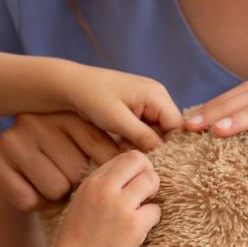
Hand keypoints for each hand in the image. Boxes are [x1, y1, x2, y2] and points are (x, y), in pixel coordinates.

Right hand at [0, 112, 116, 211]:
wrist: (24, 190)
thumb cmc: (66, 172)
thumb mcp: (91, 153)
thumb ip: (116, 146)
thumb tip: (153, 148)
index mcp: (66, 112)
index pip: (101, 147)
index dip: (107, 174)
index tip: (104, 182)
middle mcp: (36, 120)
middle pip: (78, 171)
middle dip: (78, 187)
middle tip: (68, 182)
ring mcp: (11, 139)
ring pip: (56, 188)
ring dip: (58, 198)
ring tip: (51, 187)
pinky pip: (29, 199)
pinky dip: (34, 205)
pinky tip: (31, 193)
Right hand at [49, 150, 160, 246]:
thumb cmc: (80, 238)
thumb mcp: (83, 201)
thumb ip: (102, 184)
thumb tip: (129, 171)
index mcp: (92, 182)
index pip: (124, 157)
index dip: (135, 169)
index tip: (134, 184)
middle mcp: (104, 189)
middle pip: (139, 160)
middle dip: (148, 173)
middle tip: (145, 192)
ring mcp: (120, 206)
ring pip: (152, 180)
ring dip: (152, 194)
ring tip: (142, 209)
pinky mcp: (134, 226)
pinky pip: (156, 210)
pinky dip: (151, 220)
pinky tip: (138, 229)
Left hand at [60, 63, 201, 150]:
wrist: (70, 84)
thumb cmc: (93, 98)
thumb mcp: (118, 120)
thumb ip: (143, 136)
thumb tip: (164, 153)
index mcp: (157, 95)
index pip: (177, 126)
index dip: (170, 146)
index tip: (156, 162)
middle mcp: (156, 95)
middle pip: (168, 128)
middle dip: (156, 145)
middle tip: (141, 160)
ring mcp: (146, 100)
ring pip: (156, 129)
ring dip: (144, 142)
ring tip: (128, 151)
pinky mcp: (135, 106)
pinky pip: (144, 126)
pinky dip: (135, 137)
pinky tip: (121, 145)